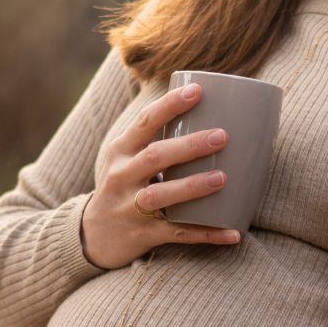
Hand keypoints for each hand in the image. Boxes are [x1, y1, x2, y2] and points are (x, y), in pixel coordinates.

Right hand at [81, 82, 245, 268]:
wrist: (94, 235)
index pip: (145, 122)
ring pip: (161, 195)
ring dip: (192, 187)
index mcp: (120, 151)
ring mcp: (130, 207)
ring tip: (222, 178)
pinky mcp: (143, 234)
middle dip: (188, 146)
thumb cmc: (122, 185)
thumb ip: (152, 136)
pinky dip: (207, 233)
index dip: (170, 105)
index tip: (197, 90)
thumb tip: (202, 103)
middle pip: (155, 157)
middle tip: (222, 136)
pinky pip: (178, 233)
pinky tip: (233, 232)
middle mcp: (121, 176)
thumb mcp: (124, 157)